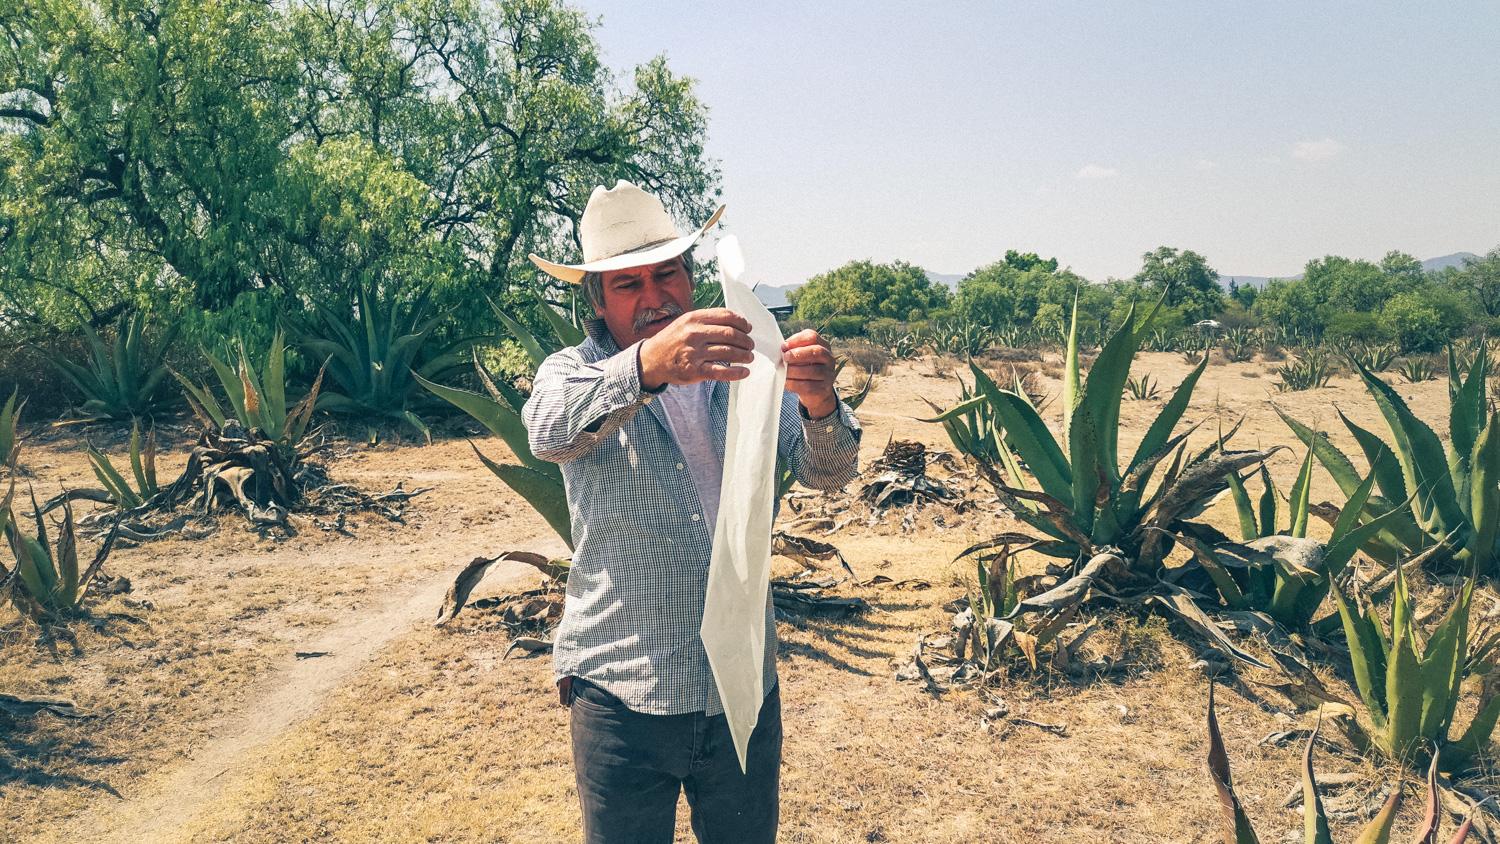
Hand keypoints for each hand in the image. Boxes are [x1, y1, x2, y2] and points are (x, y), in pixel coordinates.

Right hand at [638, 308, 755, 388]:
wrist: (651, 359)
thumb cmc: (672, 340)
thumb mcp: (686, 322)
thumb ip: (707, 320)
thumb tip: (736, 322)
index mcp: (694, 318)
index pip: (726, 316)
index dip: (742, 322)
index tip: (748, 328)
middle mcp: (694, 333)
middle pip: (730, 334)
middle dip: (745, 340)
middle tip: (750, 345)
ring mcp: (694, 352)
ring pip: (728, 352)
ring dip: (744, 355)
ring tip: (749, 357)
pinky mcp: (694, 371)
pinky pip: (720, 372)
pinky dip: (736, 373)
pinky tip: (744, 372)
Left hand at [781, 329, 837, 417]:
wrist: (815, 391)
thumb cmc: (803, 368)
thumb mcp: (800, 356)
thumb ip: (793, 350)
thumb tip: (782, 349)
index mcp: (822, 345)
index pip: (812, 337)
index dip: (797, 340)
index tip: (784, 346)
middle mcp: (829, 358)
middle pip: (817, 352)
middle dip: (798, 354)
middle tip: (785, 358)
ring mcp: (828, 374)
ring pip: (812, 370)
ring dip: (794, 371)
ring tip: (783, 371)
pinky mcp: (824, 388)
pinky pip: (808, 386)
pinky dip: (794, 384)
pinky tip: (786, 382)